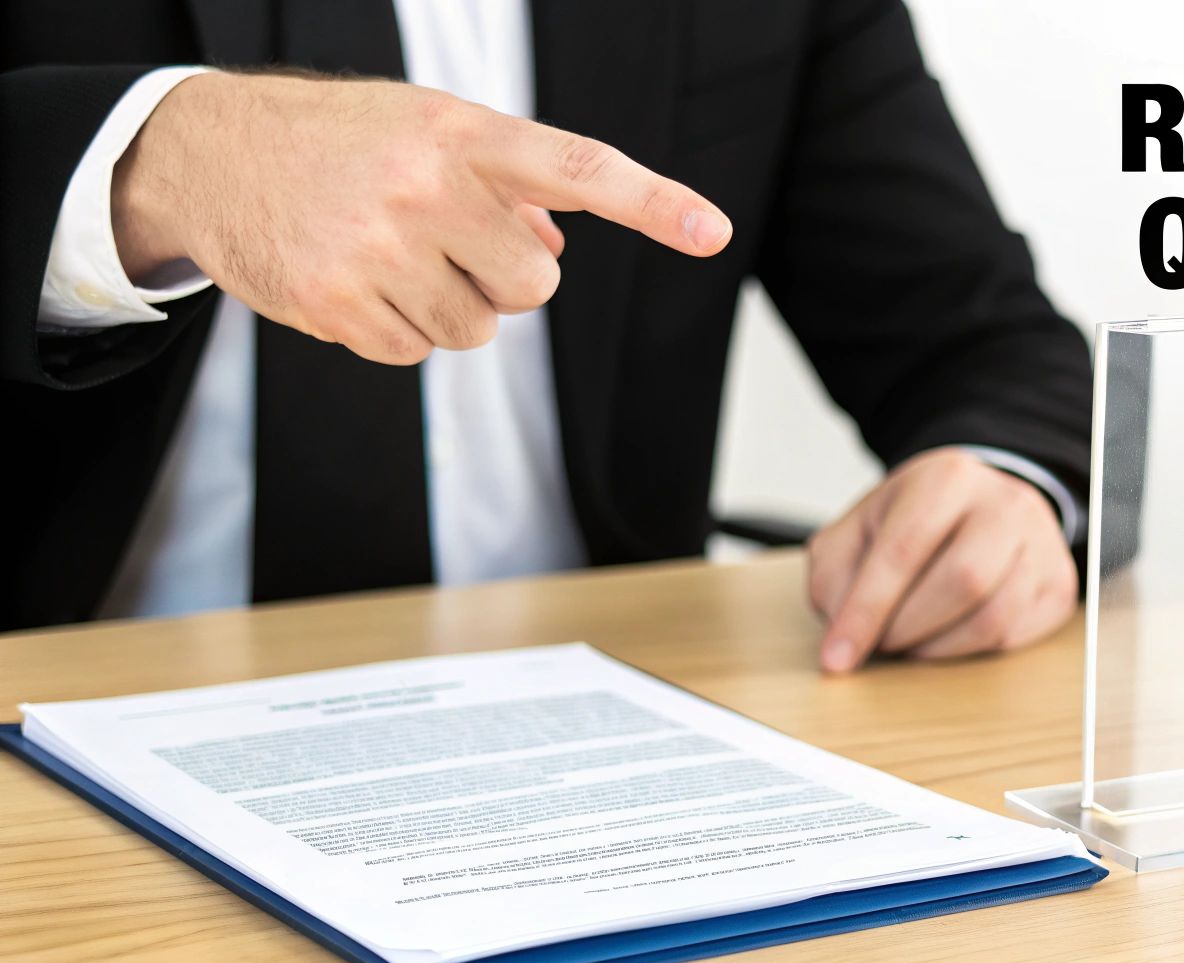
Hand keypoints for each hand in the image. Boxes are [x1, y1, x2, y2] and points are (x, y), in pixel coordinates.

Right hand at [111, 71, 730, 363]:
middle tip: (449, 241)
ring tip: (395, 256)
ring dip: (451, 307)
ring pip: (478, 330)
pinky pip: (417, 352)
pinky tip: (359, 280)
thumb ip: (507, 181)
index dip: (653, 202)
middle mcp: (426, 186)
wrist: (212, 150)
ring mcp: (378, 246)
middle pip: (535, 282)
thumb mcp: (429, 129)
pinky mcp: (337, 302)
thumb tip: (556, 243)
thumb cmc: (346, 140)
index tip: (712, 230)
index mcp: (463, 134)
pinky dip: (399, 329)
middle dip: (505, 277)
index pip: (579, 167)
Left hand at [807, 449, 1077, 671]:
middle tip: (880, 644)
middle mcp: (1005, 502)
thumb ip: (835, 576)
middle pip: (961, 581)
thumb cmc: (911, 523)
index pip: (903, 550)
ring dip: (937, 648)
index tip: (836, 658)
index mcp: (946, 477)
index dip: (865, 611)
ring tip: (910, 642)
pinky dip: (967, 651)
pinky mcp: (1058, 583)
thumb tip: (843, 633)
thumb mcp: (858, 532)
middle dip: (907, 628)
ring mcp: (1042, 542)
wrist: (977, 507)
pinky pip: (1014, 636)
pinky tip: (943, 638)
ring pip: (992, 617)